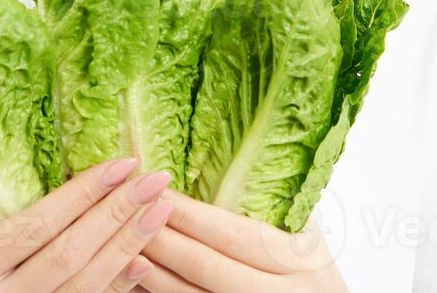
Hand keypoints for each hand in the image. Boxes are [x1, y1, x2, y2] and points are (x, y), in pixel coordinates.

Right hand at [0, 118, 171, 291]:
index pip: (36, 228)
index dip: (82, 195)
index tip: (119, 164)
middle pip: (72, 255)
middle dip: (119, 214)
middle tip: (155, 179)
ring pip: (89, 286)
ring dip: (131, 244)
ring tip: (161, 208)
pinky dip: (120, 286)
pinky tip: (143, 259)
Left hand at [136, 189, 347, 291]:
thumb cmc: (315, 271)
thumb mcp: (308, 233)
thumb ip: (274, 202)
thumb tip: (224, 159)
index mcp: (298, 258)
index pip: (232, 233)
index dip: (190, 213)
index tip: (156, 189)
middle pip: (205, 266)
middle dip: (161, 237)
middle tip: (126, 209)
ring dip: (151, 272)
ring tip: (122, 243)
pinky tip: (137, 278)